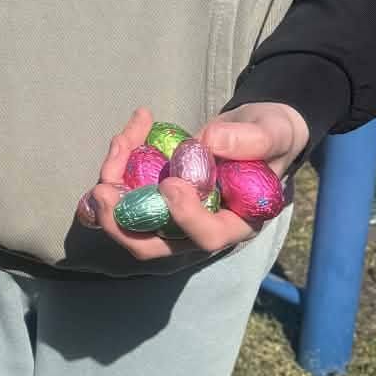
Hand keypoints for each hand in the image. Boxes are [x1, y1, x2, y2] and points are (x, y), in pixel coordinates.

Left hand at [84, 101, 303, 264]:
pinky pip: (124, 193)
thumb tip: (210, 142)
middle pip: (152, 246)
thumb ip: (253, 140)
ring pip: (129, 220)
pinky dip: (118, 165)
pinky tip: (128, 134)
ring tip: (121, 141)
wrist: (253, 130)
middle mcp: (196, 229)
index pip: (208, 237)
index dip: (184, 217)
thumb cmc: (270, 137)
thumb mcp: (273, 132)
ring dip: (113, 185)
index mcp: (235, 223)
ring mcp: (170, 217)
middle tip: (102, 191)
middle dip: (121, 223)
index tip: (171, 184)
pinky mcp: (152, 198)